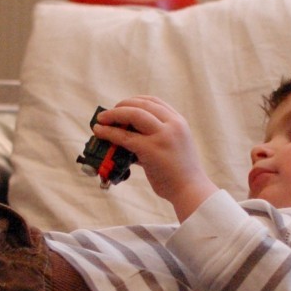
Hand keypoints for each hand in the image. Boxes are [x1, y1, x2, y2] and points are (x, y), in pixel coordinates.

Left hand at [92, 97, 217, 220]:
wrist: (190, 190)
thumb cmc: (180, 172)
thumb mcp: (174, 146)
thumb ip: (155, 138)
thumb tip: (128, 138)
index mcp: (179, 122)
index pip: (154, 102)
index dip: (135, 100)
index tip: (123, 105)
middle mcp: (172, 124)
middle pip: (142, 105)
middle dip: (122, 105)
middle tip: (108, 113)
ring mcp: (162, 136)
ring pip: (133, 114)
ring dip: (114, 114)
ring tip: (101, 120)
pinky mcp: (151, 149)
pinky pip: (125, 137)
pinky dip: (109, 132)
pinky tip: (100, 132)